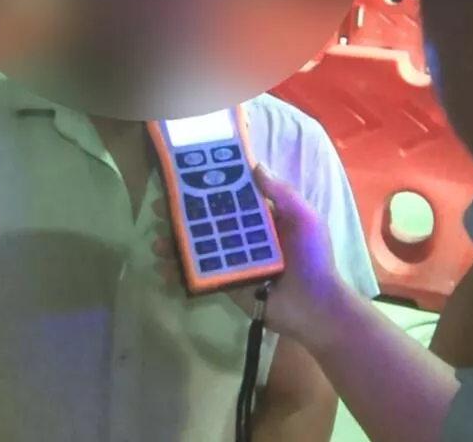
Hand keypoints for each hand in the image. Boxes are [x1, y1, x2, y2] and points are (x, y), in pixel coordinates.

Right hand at [151, 164, 345, 337]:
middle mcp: (244, 234)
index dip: (208, 184)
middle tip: (160, 208)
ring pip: (198, 246)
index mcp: (263, 217)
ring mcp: (233, 259)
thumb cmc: (314, 259)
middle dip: (182, 213)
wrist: (315, 308)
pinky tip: (165, 269)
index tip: (184, 175)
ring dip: (174, 242)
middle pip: (208, 219)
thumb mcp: (305, 219)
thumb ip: (283, 193)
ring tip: (157, 242)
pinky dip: (180, 271)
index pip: (232, 195)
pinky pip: (200, 274)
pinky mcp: (226, 283)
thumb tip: (255, 165)